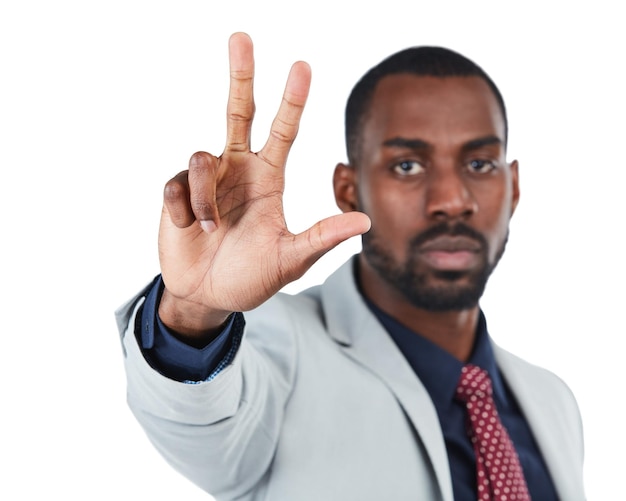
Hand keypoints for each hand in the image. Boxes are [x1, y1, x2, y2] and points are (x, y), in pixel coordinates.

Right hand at [157, 33, 369, 338]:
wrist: (206, 296)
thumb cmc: (250, 278)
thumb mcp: (290, 259)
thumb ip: (322, 239)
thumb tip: (365, 221)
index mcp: (267, 180)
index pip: (284, 132)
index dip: (292, 101)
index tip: (302, 66)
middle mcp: (238, 171)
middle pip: (239, 111)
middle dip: (241, 75)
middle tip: (242, 37)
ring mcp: (206, 181)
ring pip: (203, 157)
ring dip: (206, 197)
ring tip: (211, 230)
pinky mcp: (176, 192)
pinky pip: (176, 184)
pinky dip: (185, 209)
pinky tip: (190, 229)